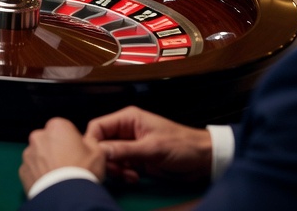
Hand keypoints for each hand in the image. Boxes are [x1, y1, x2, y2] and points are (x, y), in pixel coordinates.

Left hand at [20, 117, 105, 193]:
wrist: (65, 196)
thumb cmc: (83, 170)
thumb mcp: (98, 153)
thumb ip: (91, 142)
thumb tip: (86, 142)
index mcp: (56, 127)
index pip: (64, 128)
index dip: (72, 141)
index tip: (78, 152)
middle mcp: (38, 136)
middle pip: (49, 140)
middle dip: (56, 149)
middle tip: (68, 165)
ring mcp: (28, 154)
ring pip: (39, 155)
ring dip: (46, 162)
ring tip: (59, 176)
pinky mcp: (22, 170)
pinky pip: (32, 169)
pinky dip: (39, 174)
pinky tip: (50, 183)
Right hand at [87, 106, 213, 185]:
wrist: (203, 160)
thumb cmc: (183, 145)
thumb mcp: (152, 148)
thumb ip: (124, 149)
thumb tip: (100, 151)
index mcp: (128, 119)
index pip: (98, 127)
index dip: (93, 142)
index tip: (96, 157)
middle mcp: (126, 131)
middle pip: (102, 144)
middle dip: (107, 159)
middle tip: (116, 171)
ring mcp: (131, 146)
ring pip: (110, 157)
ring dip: (116, 169)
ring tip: (129, 175)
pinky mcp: (136, 159)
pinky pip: (121, 166)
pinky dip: (124, 174)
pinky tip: (134, 177)